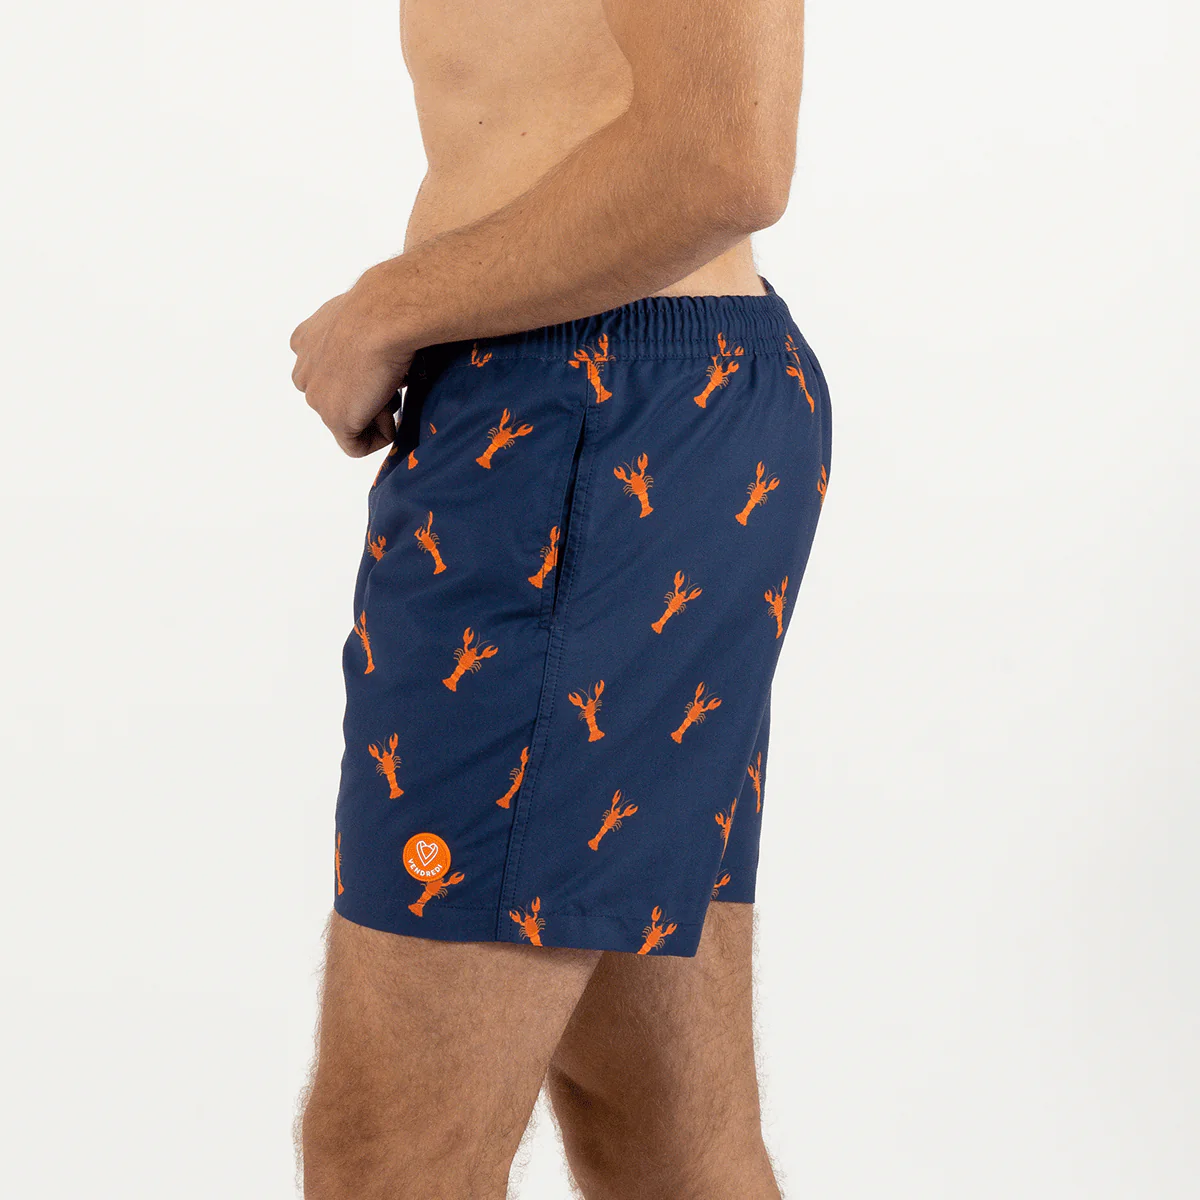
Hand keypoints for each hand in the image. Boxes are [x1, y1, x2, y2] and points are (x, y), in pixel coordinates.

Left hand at [290, 277, 414, 456]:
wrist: (384, 314)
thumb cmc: (384, 306)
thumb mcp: (363, 312)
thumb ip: (357, 332)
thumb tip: (380, 348)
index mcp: (305, 341)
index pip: (328, 373)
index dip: (360, 374)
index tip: (380, 362)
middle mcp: (303, 371)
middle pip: (339, 399)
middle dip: (367, 394)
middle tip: (389, 374)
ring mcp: (317, 398)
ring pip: (350, 420)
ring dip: (376, 410)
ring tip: (390, 385)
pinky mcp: (335, 420)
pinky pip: (357, 446)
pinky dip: (380, 435)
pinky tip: (389, 407)